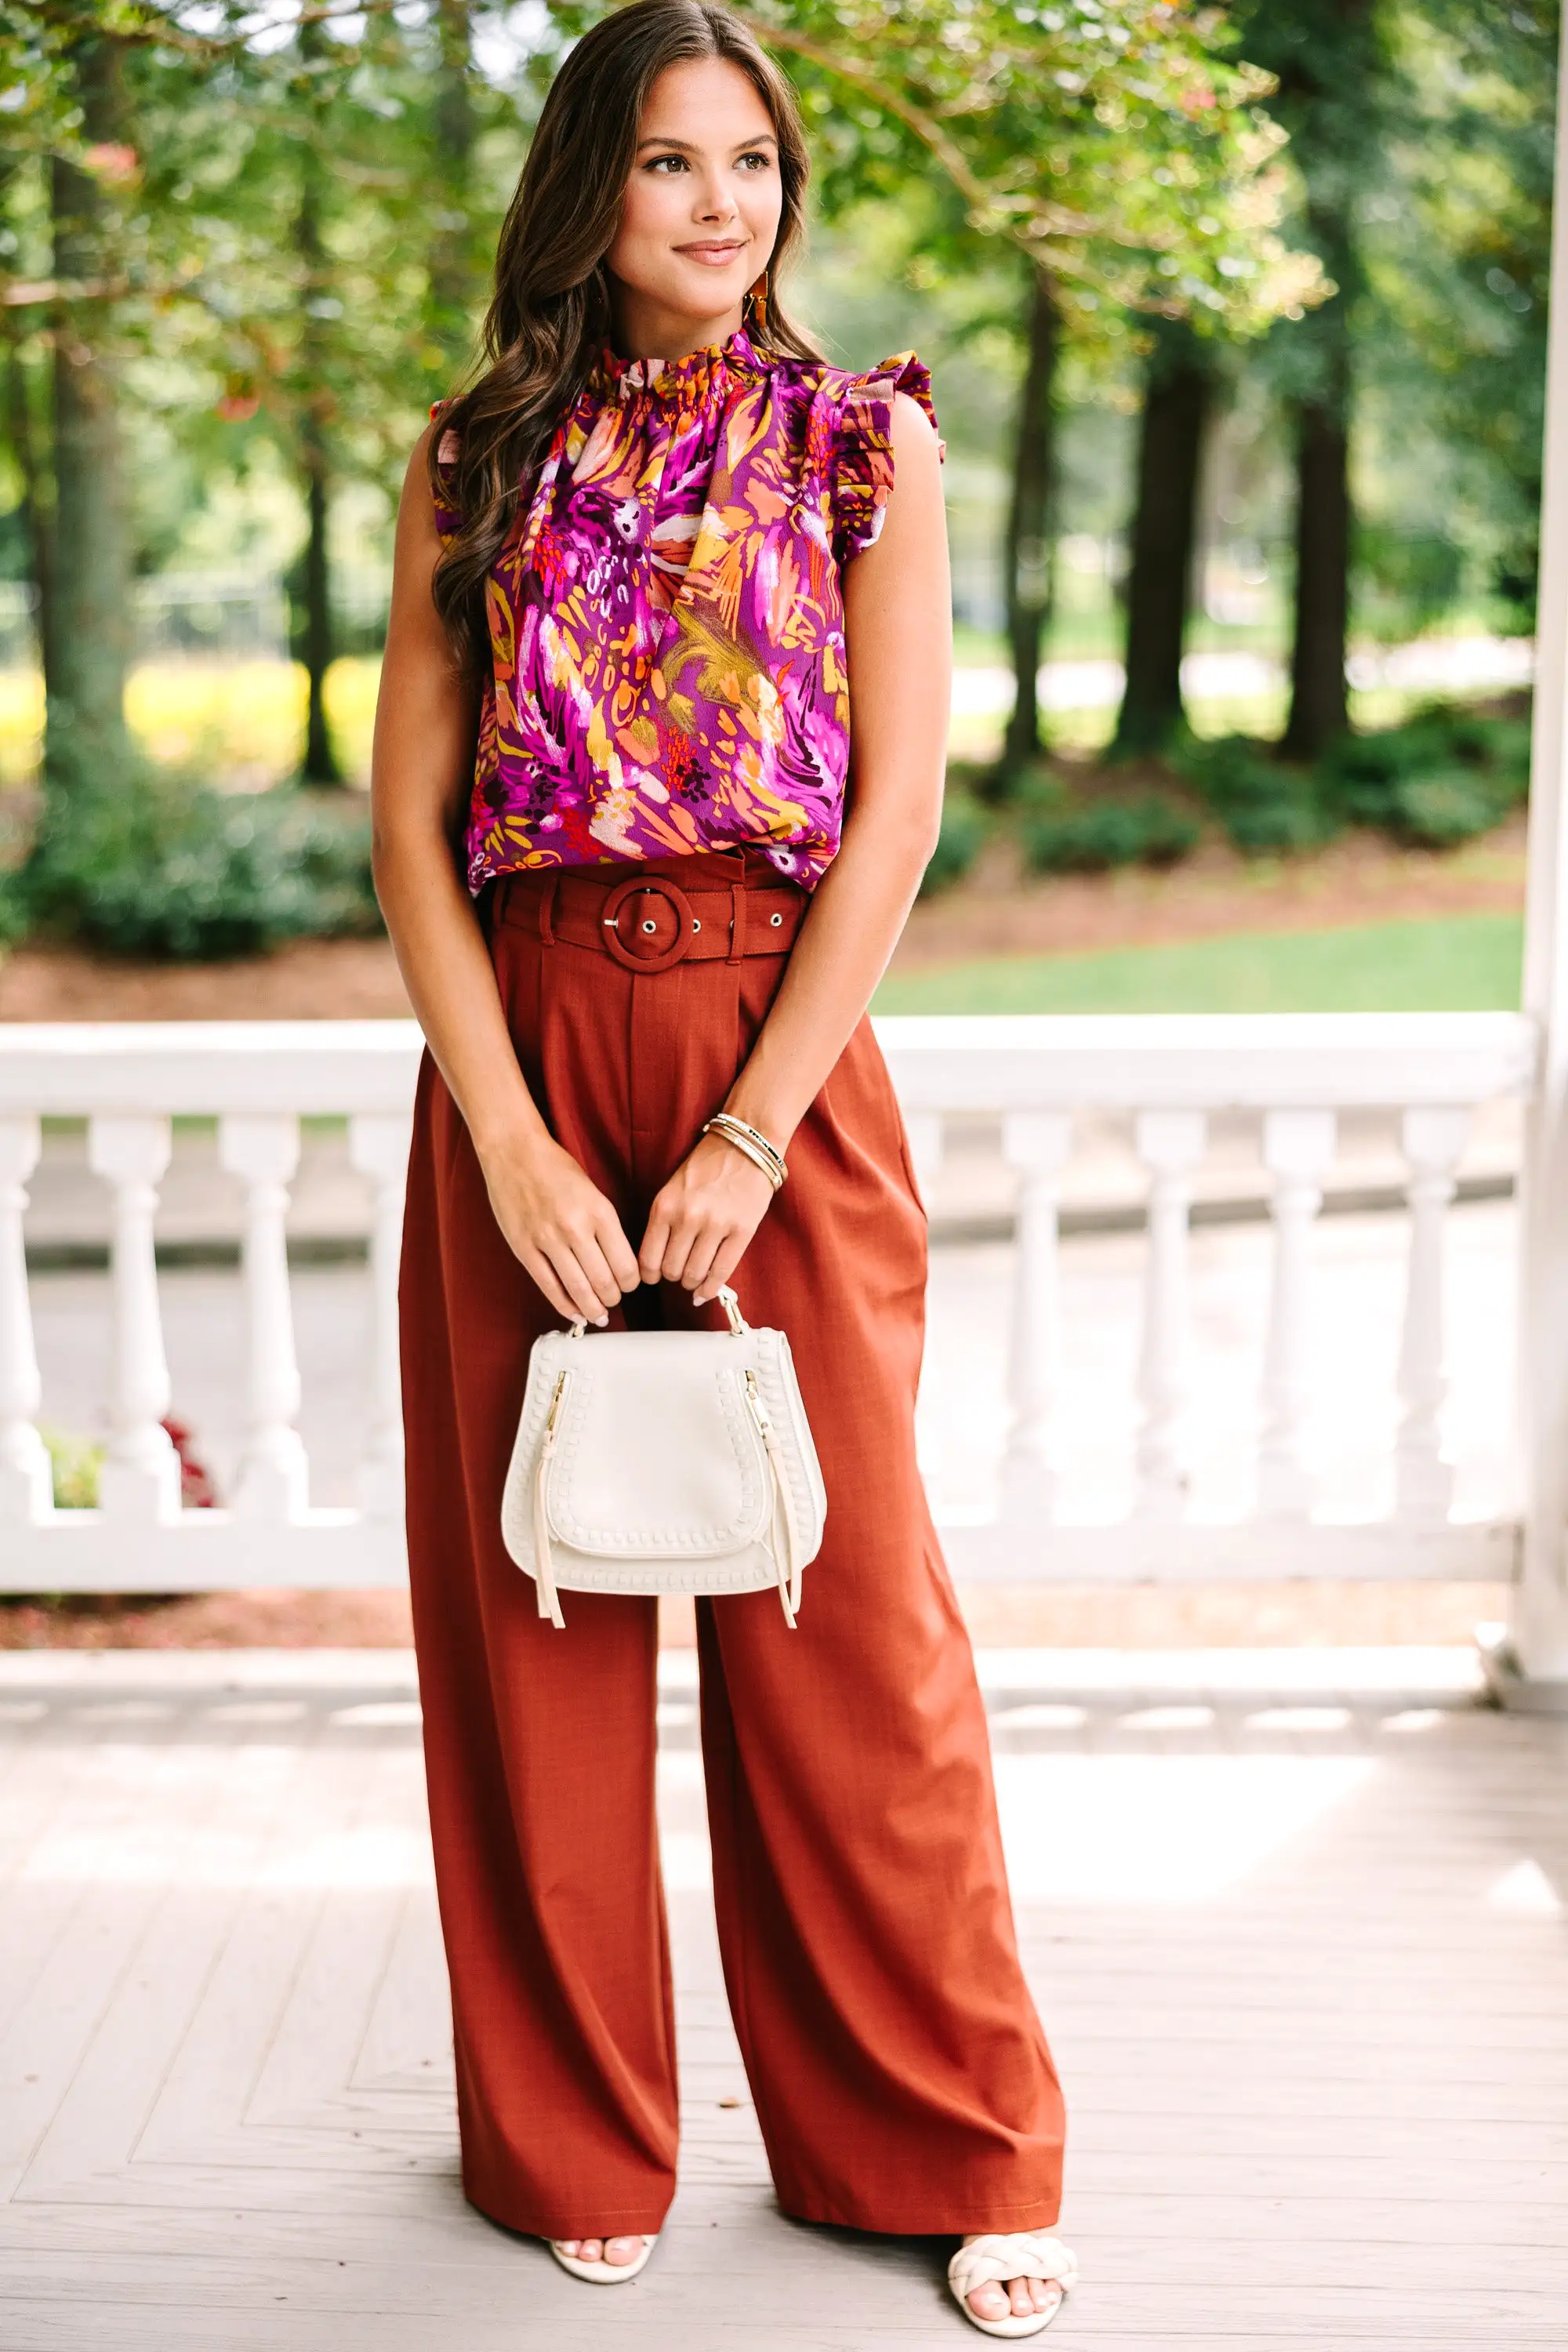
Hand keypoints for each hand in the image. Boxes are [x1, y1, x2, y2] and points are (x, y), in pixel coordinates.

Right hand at [476, 1124, 639, 1325]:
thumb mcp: (594, 1193)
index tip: (629, 1285)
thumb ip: (605, 1227)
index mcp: (600, 1212)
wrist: (514, 1152)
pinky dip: (564, 1306)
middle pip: (604, 1282)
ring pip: (578, 1290)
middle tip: (614, 1302)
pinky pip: (548, 1287)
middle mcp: (575, 1228)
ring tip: (598, 1314)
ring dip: (592, 1308)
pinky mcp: (524, 1248)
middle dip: (613, 1299)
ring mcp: (547, 1240)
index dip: (631, 1283)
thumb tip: (616, 1266)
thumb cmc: (556, 1169)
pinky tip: (574, 1314)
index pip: (625, 1264)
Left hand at [639, 1130, 775, 1304]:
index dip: (650, 1275)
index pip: (648, 1259)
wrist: (744, 1146)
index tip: (655, 1277)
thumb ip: (662, 1224)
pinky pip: (722, 1271)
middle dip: (673, 1277)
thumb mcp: (671, 1190)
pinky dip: (711, 1288)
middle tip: (679, 1272)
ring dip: (692, 1282)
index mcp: (664, 1206)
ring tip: (695, 1276)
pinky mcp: (742, 1230)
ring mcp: (716, 1225)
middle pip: (671, 1271)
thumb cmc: (705, 1169)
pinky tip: (706, 1292)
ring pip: (695, 1274)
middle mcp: (687, 1217)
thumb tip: (655, 1267)